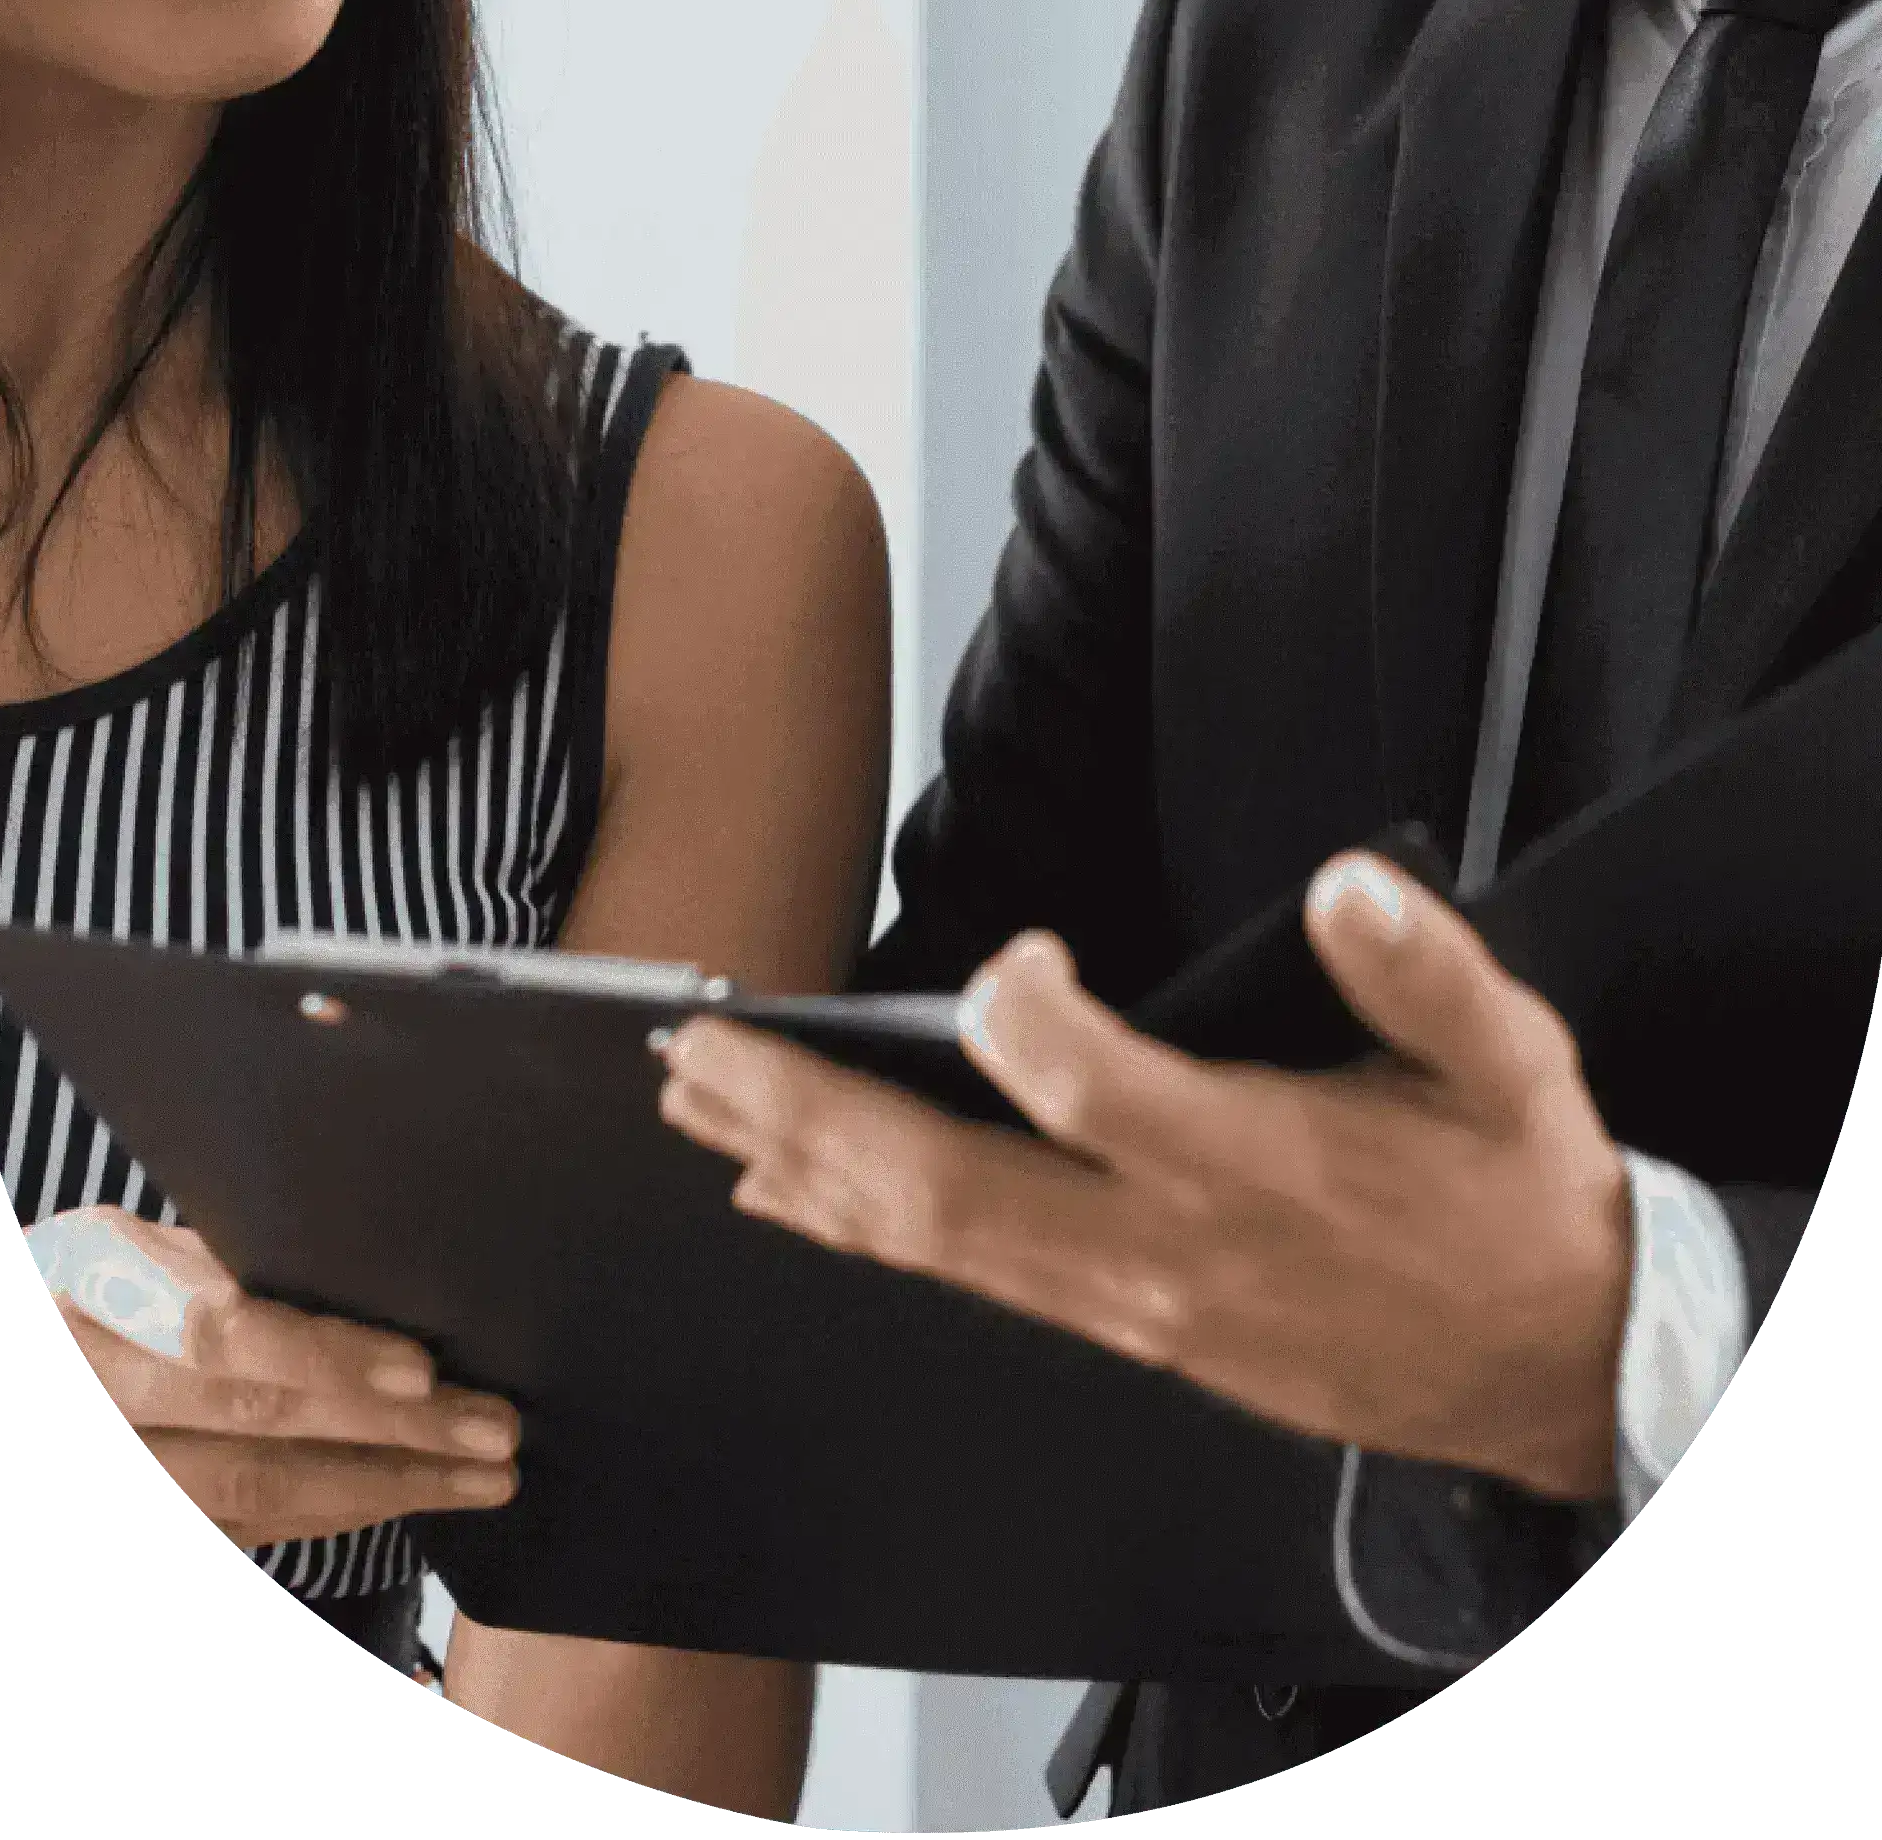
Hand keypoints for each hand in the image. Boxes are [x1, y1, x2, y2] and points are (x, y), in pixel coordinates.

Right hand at [27, 1208, 520, 1548]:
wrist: (29, 1336)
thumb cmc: (111, 1270)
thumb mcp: (149, 1230)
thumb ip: (240, 1250)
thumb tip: (394, 1267)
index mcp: (89, 1271)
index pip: (214, 1327)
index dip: (319, 1356)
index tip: (420, 1370)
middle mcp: (84, 1375)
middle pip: (251, 1418)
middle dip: (388, 1430)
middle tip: (496, 1427)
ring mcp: (102, 1461)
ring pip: (252, 1491)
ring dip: (384, 1486)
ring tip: (485, 1475)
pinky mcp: (131, 1522)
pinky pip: (242, 1530)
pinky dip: (337, 1514)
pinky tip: (411, 1497)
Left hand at [657, 852, 1631, 1500]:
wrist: (1553, 1369)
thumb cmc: (1514, 1197)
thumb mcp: (1511, 1064)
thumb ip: (1425, 970)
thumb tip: (1347, 884)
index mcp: (1255, 1168)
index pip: (1095, 1096)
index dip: (1029, 1019)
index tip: (1020, 955)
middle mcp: (1166, 1251)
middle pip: (948, 1190)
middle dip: (808, 1118)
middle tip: (701, 1049)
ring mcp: (1133, 1305)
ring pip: (934, 1244)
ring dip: (803, 1168)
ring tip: (702, 1103)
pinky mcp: (1123, 1329)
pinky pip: (964, 1278)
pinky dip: (861, 1228)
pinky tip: (792, 1193)